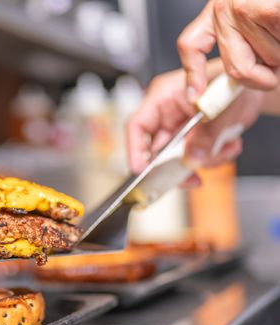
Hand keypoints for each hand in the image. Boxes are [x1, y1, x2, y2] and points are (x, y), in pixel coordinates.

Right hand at [126, 67, 263, 178]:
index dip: (135, 150)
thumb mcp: (223, 109)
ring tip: (224, 148)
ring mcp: (179, 129)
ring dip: (204, 160)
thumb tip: (191, 159)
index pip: (137, 126)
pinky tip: (229, 145)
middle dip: (177, 165)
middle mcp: (167, 114)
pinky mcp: (192, 140)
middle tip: (192, 177)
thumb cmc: (236, 83)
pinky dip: (214, 159)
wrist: (253, 88)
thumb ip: (207, 136)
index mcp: (163, 97)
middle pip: (156, 149)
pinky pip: (195, 159)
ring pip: (178, 159)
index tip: (142, 171)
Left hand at [178, 0, 279, 99]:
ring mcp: (245, 9)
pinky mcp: (268, 11)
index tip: (195, 96)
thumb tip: (236, 78)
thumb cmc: (271, 1)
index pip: (191, 46)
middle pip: (237, 69)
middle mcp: (224, 9)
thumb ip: (239, 42)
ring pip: (269, 60)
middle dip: (265, 75)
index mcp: (217, 10)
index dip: (193, 75)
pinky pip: (278, 48)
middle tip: (276, 64)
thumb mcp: (250, 11)